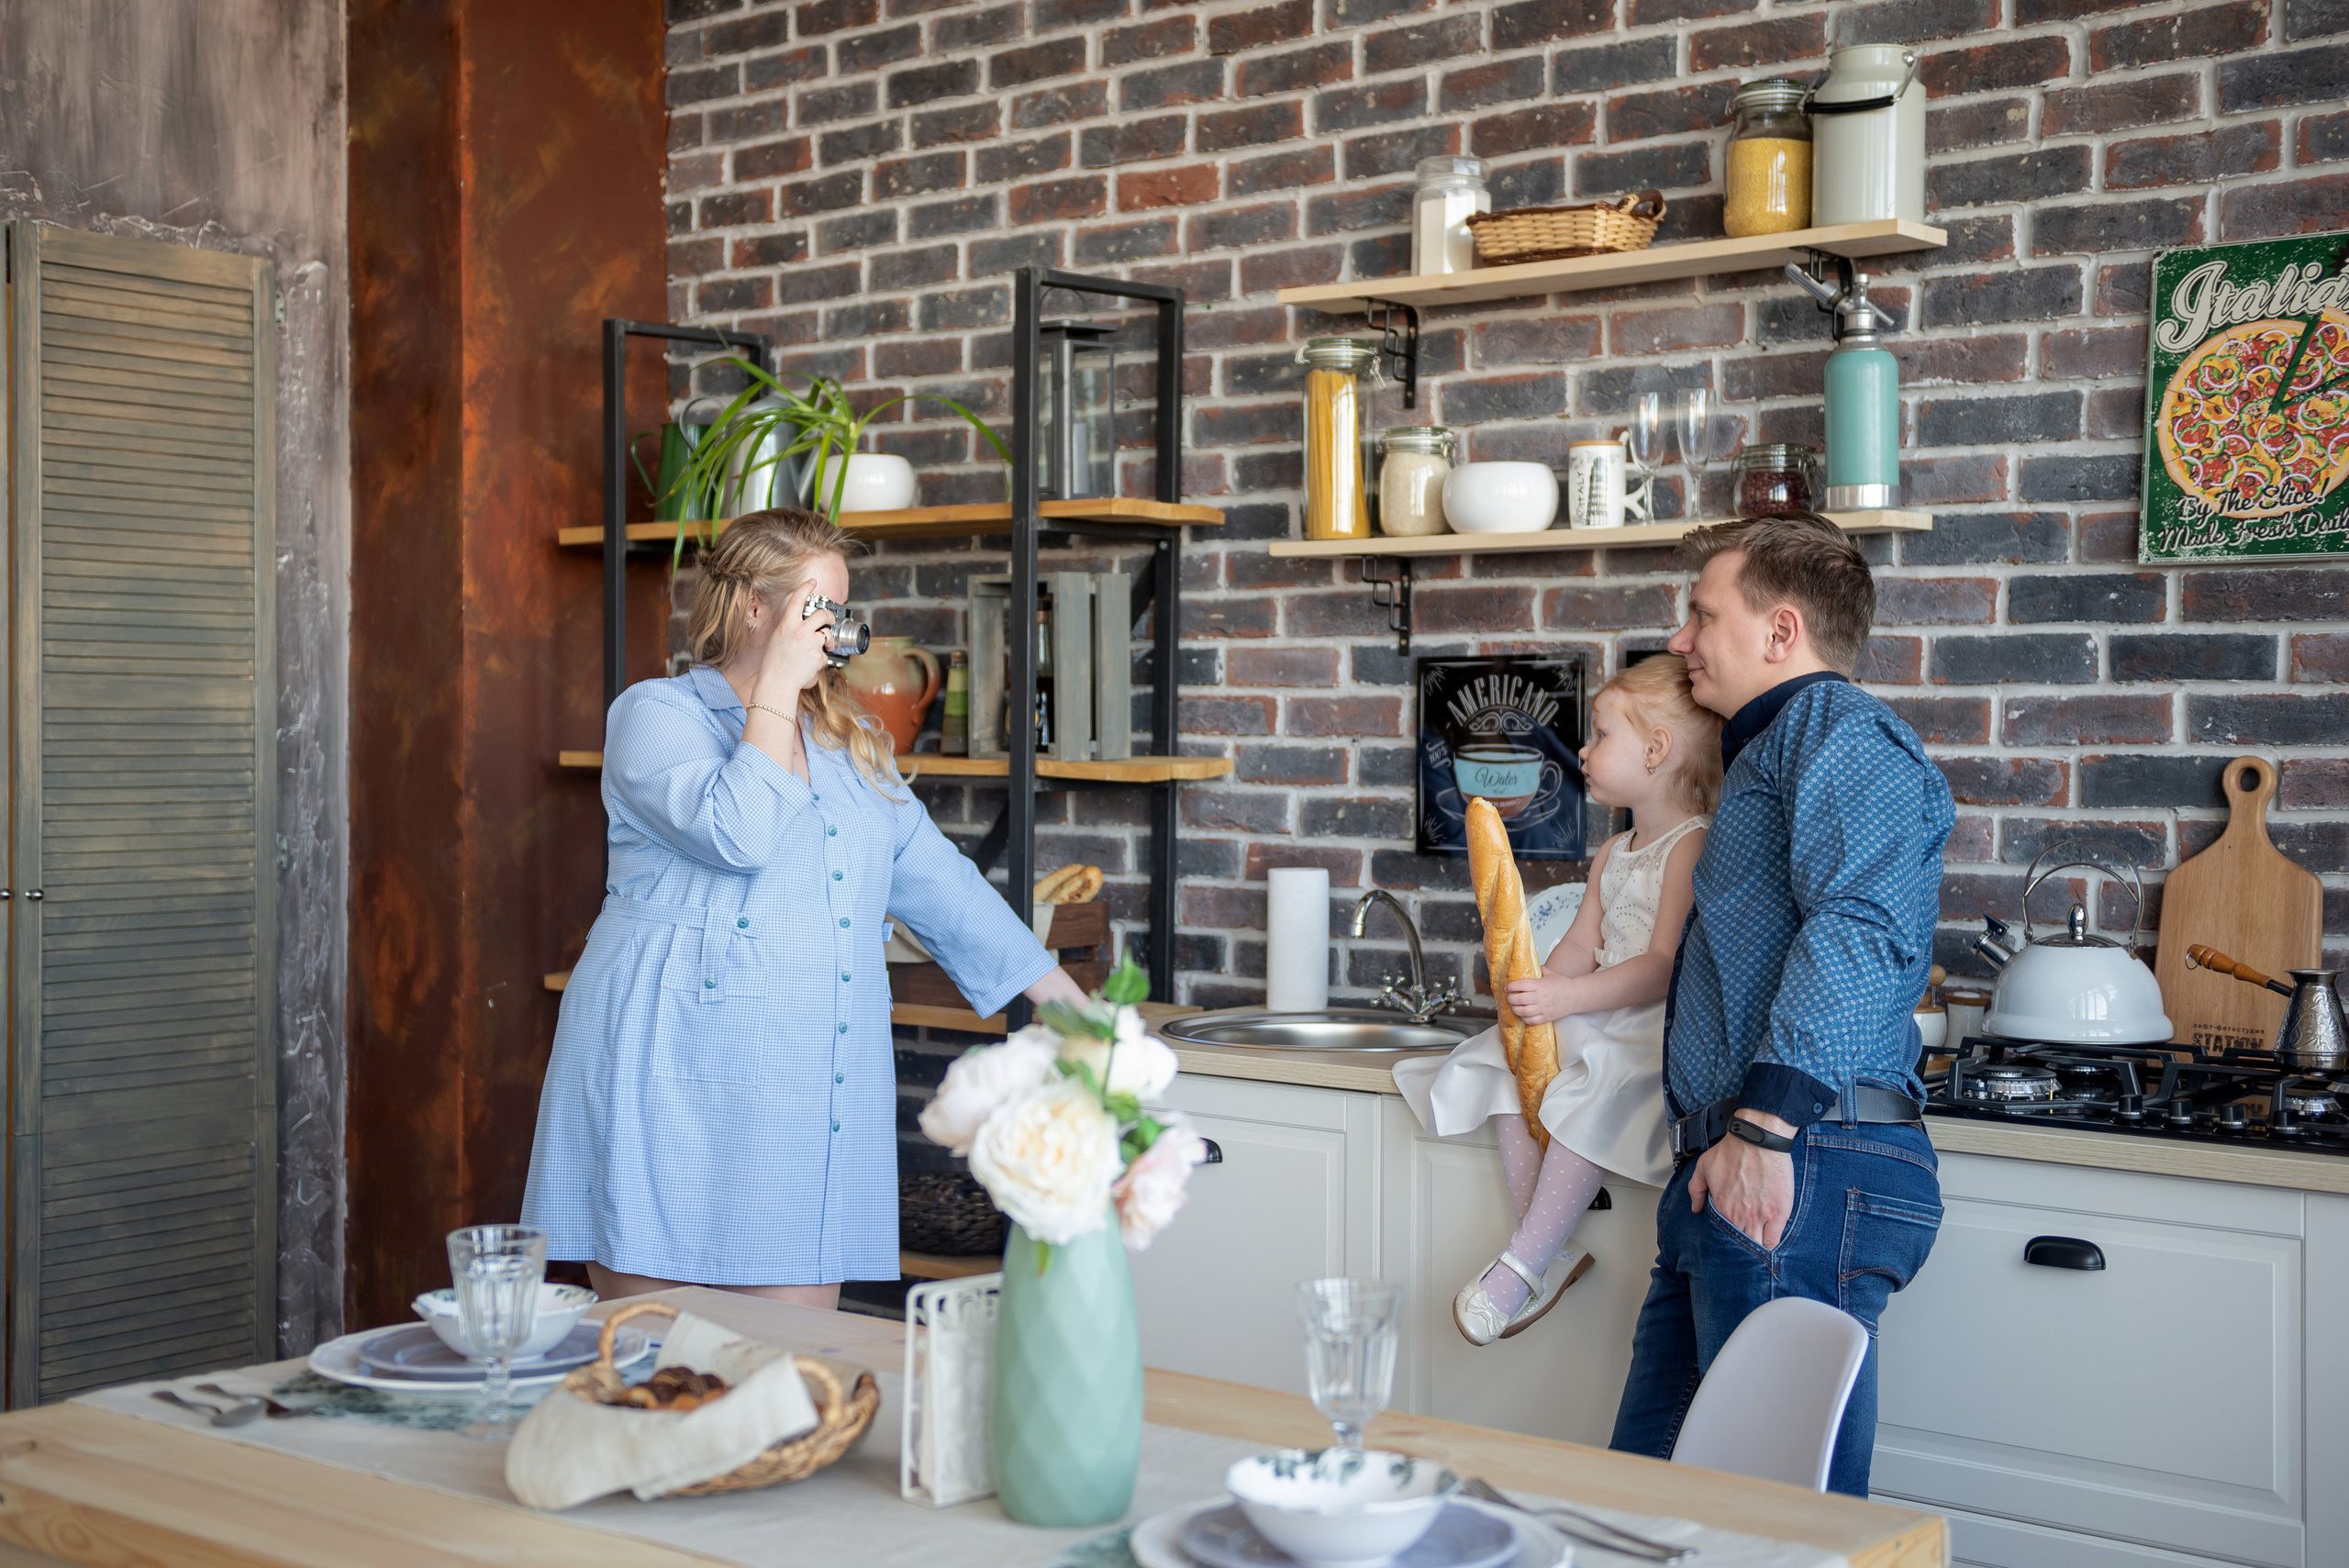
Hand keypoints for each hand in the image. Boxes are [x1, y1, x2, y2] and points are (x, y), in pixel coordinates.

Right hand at [753, 580, 833, 704]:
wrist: (776, 682)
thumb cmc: (774, 663)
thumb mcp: (777, 639)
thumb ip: (790, 629)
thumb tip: (802, 624)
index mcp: (786, 625)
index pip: (797, 600)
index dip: (805, 588)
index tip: (812, 582)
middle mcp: (799, 631)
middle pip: (822, 614)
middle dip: (829, 616)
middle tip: (830, 620)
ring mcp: (810, 643)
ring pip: (827, 634)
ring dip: (829, 640)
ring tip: (826, 646)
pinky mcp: (818, 656)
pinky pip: (825, 654)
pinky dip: (821, 660)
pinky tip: (811, 665)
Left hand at [1500, 972, 1579, 1026]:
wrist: (1576, 996)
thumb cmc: (1563, 984)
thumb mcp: (1550, 973)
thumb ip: (1539, 969)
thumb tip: (1528, 966)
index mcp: (1540, 985)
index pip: (1520, 985)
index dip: (1511, 986)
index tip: (1507, 987)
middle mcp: (1540, 997)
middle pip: (1518, 999)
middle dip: (1510, 998)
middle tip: (1509, 996)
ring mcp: (1543, 1009)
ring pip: (1523, 1011)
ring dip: (1515, 1009)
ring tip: (1514, 1006)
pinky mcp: (1546, 1017)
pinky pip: (1531, 1021)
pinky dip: (1524, 1018)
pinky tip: (1523, 1014)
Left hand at [1687, 1111, 1795, 1248]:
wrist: (1758, 1140)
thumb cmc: (1733, 1151)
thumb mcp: (1704, 1167)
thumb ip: (1696, 1190)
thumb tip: (1696, 1209)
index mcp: (1722, 1208)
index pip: (1721, 1237)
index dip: (1723, 1244)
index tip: (1725, 1244)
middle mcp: (1741, 1216)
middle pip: (1740, 1246)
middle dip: (1738, 1250)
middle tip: (1739, 1249)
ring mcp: (1762, 1216)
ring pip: (1756, 1246)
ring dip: (1754, 1249)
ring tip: (1752, 1249)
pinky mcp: (1779, 1213)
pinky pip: (1774, 1240)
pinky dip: (1769, 1244)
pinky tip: (1766, 1244)